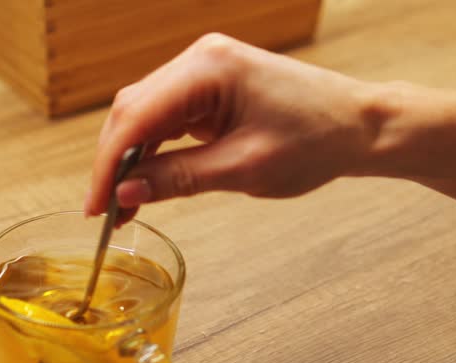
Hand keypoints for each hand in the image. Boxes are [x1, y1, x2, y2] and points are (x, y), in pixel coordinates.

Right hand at [85, 33, 378, 221]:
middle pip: (132, 111)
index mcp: (209, 68)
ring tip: (121, 206)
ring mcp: (203, 70)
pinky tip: (144, 181)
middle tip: (103, 212)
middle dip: (113, 163)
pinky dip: (152, 150)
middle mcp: (199, 58)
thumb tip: (125, 193)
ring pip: (143, 114)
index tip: (95, 207)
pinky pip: (165, 117)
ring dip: (129, 159)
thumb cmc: (316, 141)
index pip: (136, 117)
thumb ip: (178, 179)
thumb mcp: (243, 169)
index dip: (109, 165)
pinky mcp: (209, 87)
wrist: (360, 127)